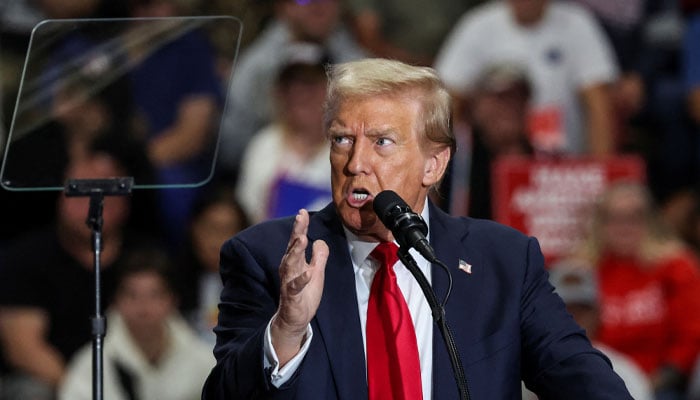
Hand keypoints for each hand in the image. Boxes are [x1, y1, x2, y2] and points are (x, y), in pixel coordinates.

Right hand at [271, 209, 328, 365]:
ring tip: (301, 239)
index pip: (297, 240)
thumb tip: (320, 240)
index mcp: (294, 261)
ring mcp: (289, 282)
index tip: (302, 212)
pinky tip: (308, 273)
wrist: (296, 318)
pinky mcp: (292, 296)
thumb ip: (319, 256)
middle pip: (292, 247)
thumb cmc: (304, 294)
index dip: (300, 226)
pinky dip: (301, 280)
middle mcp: (289, 268)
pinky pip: (296, 286)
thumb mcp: (316, 271)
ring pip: (291, 264)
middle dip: (296, 232)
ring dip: (295, 251)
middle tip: (300, 217)